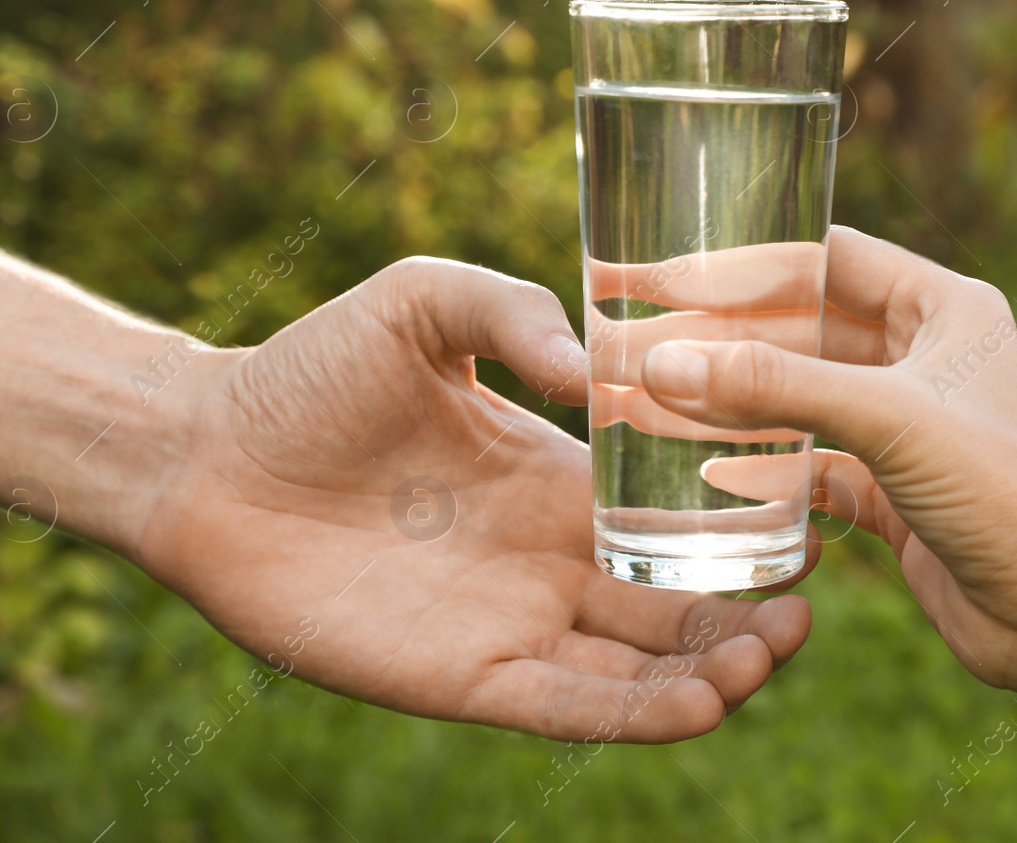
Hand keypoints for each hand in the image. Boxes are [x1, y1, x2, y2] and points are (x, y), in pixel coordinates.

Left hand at [136, 258, 810, 741]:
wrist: (206, 449)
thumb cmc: (308, 369)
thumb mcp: (425, 302)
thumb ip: (513, 314)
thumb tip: (598, 365)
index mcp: (553, 479)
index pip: (670, 520)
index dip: (738, 536)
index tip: (810, 530)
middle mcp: (544, 560)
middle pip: (670, 609)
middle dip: (744, 619)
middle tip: (804, 615)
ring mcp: (507, 622)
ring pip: (632, 669)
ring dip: (708, 673)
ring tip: (769, 657)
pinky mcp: (457, 676)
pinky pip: (563, 706)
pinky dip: (632, 715)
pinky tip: (698, 706)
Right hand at [638, 227, 1016, 688]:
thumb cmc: (1009, 495)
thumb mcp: (889, 419)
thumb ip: (775, 385)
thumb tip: (664, 362)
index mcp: (942, 308)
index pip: (825, 257)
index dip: (743, 260)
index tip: (661, 268)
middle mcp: (921, 358)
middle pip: (799, 329)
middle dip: (720, 335)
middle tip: (634, 337)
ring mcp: (903, 427)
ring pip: (796, 398)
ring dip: (730, 401)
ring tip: (646, 398)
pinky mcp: (889, 491)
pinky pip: (806, 463)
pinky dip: (756, 466)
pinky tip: (694, 470)